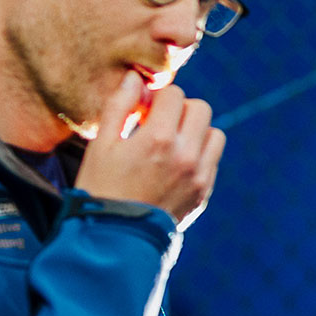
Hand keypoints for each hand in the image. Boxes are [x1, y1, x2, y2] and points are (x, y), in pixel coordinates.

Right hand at [74, 71, 225, 224]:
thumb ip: (120, 106)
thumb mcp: (101, 144)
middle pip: (200, 109)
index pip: (175, 94)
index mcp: (159, 139)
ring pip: (214, 133)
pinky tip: (175, 164)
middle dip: (180, 110)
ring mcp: (199, 176)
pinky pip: (213, 159)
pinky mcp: (203, 192)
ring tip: (170, 143)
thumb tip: (135, 78)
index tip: (143, 111)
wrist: (115, 236)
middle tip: (158, 124)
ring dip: (195, 131)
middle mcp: (186, 155)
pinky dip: (199, 154)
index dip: (157, 98)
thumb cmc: (101, 188)